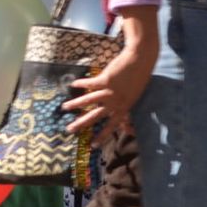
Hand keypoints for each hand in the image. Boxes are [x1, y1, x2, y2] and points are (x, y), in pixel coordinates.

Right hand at [65, 9, 157, 138]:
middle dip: (81, 123)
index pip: (112, 126)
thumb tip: (127, 124)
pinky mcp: (105, 80)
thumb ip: (127, 108)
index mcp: (124, 108)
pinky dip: (81, 84)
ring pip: (89, 100)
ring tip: (64, 107)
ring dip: (75, 104)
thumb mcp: (135, 97)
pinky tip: (73, 85)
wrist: (141, 60)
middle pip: (95, 116)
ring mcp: (110, 91)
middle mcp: (116, 102)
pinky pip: (89, 84)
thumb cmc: (139, 78)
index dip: (102, 136)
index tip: (93, 145)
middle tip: (69, 130)